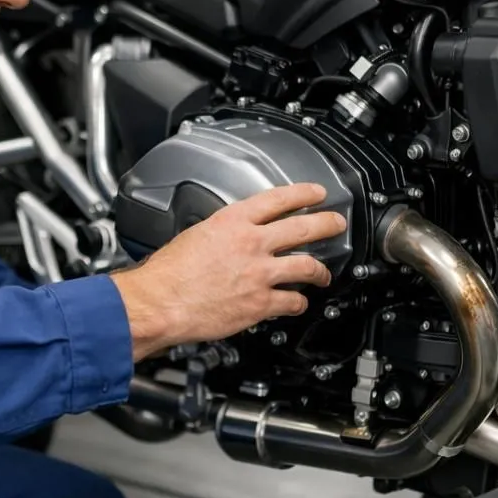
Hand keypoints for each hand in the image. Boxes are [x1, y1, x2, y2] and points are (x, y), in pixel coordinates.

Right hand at [110, 183, 346, 360]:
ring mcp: (260, 274)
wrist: (160, 302)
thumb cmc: (168, 273)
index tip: (316, 193)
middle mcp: (251, 244)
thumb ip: (221, 234)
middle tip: (337, 224)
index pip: (278, 199)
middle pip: (303, 227)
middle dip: (327, 224)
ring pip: (307, 266)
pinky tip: (298, 303)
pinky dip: (298, 303)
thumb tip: (229, 239)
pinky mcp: (260, 304)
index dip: (303, 193)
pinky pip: (292, 301)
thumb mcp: (194, 235)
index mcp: (232, 222)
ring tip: (324, 273)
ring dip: (321, 271)